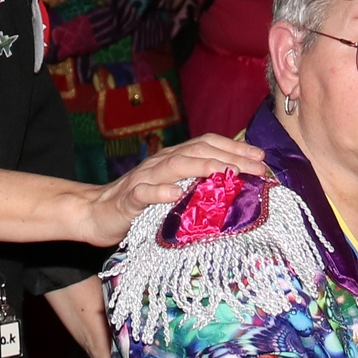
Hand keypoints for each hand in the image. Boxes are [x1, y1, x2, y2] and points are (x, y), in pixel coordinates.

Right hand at [75, 134, 270, 245]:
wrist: (95, 212)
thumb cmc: (140, 205)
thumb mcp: (174, 192)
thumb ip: (197, 186)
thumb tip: (236, 186)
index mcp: (174, 159)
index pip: (207, 144)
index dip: (235, 148)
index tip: (262, 158)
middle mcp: (161, 163)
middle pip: (198, 151)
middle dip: (230, 157)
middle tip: (257, 168)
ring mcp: (144, 179)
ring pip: (174, 166)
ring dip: (202, 168)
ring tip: (225, 173)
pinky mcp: (129, 199)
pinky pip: (144, 193)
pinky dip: (161, 192)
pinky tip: (176, 195)